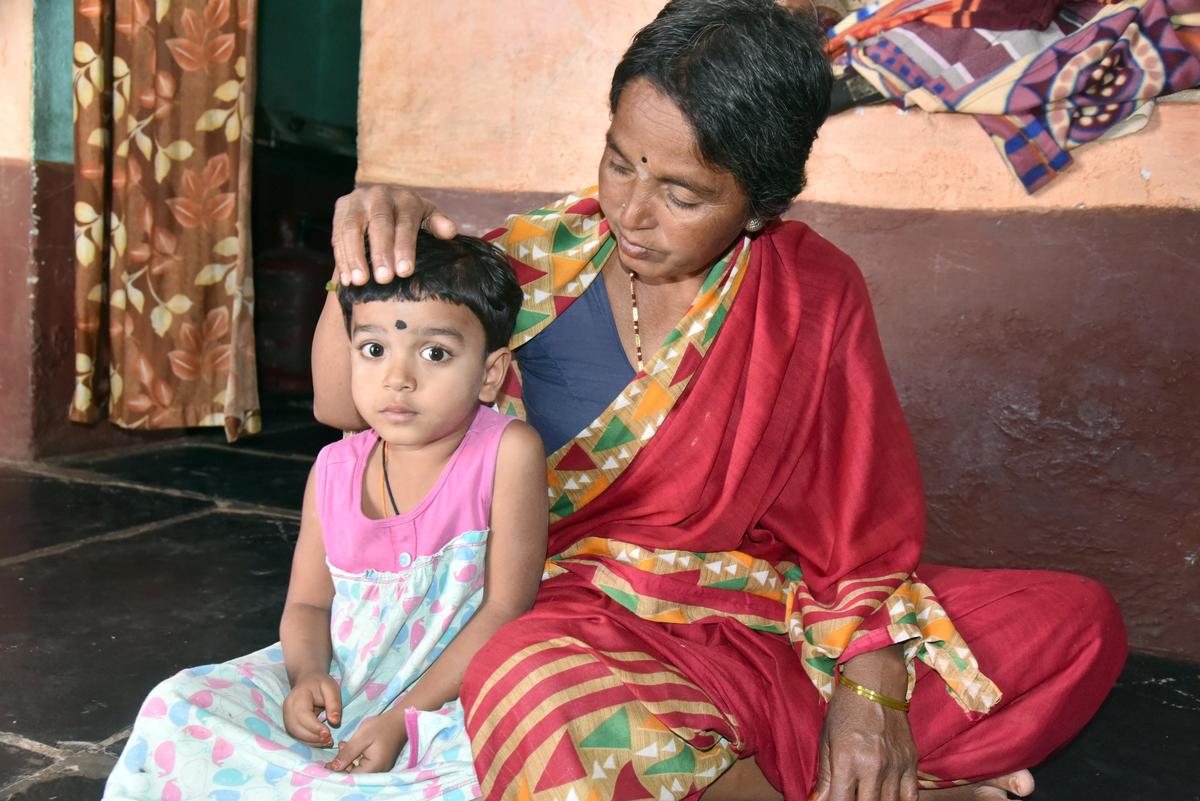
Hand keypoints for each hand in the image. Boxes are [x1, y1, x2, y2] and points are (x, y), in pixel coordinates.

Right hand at [282, 672, 342, 747]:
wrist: (308, 680)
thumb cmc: (321, 684)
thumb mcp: (331, 688)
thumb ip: (334, 704)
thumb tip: (335, 722)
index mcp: (298, 696)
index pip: (303, 715)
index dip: (314, 727)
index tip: (328, 733)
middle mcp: (288, 707)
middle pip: (296, 727)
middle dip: (313, 737)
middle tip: (330, 740)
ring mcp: (286, 716)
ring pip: (295, 733)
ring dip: (311, 741)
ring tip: (327, 741)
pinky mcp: (289, 722)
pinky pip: (296, 735)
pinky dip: (308, 741)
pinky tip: (320, 741)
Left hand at [325, 710, 408, 773]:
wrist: (400, 720)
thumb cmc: (381, 727)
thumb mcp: (361, 737)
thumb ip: (347, 753)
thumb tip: (333, 767)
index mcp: (374, 768)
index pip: (350, 777)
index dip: (337, 772)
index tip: (327, 764)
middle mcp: (378, 773)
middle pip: (354, 776)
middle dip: (342, 765)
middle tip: (339, 748)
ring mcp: (380, 769)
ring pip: (358, 772)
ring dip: (348, 761)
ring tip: (344, 745)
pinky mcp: (380, 765)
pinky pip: (364, 767)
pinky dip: (355, 760)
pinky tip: (351, 748)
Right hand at [331, 184, 457, 285]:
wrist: (386, 202)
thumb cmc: (412, 218)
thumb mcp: (428, 218)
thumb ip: (438, 224)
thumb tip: (450, 232)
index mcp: (406, 198)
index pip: (405, 223)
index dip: (404, 248)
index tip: (405, 272)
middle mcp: (380, 195)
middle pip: (378, 225)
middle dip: (380, 253)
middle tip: (383, 279)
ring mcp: (358, 200)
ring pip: (352, 228)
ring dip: (354, 256)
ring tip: (359, 282)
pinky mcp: (341, 208)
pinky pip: (337, 234)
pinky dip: (341, 257)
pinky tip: (345, 279)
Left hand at [812, 653, 917, 800]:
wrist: (876, 685)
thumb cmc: (846, 710)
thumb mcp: (827, 740)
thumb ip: (825, 777)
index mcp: (847, 760)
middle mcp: (873, 766)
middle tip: (849, 798)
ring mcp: (895, 766)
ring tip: (866, 796)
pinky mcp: (911, 763)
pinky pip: (911, 798)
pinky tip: (888, 799)